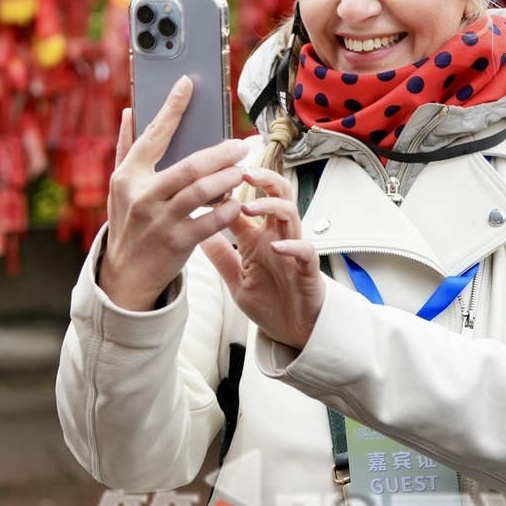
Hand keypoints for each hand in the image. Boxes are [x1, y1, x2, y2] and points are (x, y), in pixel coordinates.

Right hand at [100, 76, 249, 310]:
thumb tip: (128, 112)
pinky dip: (227, 209)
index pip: (153, 135)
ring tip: (242, 169)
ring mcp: (160, 221)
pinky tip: (236, 201)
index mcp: (128, 176)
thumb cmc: (126, 224)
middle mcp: (142, 196)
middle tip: (241, 144)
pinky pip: (211, 222)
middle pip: (190, 165)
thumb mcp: (119, 187)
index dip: (172, 108)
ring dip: (228, 177)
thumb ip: (125, 148)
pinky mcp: (177, 243)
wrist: (125, 275)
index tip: (188, 84)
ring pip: (203, 192)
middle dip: (221, 152)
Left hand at [201, 167, 323, 347]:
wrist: (293, 331)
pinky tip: (278, 246)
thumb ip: (220, 256)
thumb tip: (197, 234)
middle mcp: (277, 238)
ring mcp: (293, 251)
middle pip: (276, 196)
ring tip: (249, 207)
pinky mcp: (308, 270)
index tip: (213, 181)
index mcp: (258, 239)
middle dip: (263, 180)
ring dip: (271, 206)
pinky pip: (305, 251)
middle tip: (243, 174)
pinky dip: (293, 246)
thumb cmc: (269, 303)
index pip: (244, 206)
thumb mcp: (234, 280)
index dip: (230, 192)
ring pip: (290, 214)